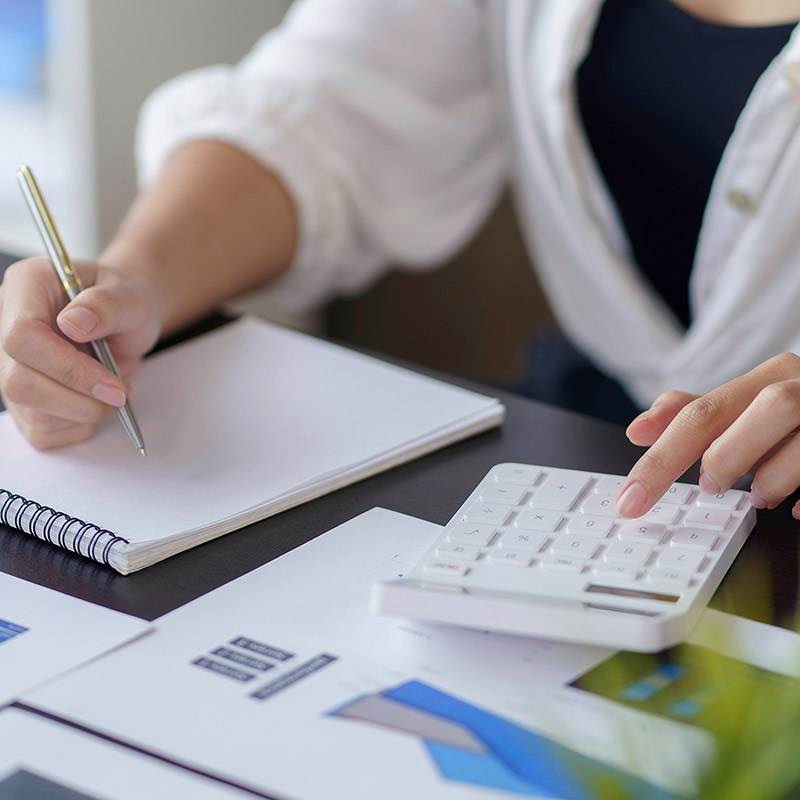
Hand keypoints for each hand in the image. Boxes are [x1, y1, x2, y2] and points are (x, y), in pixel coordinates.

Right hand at [0, 257, 162, 448]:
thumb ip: (107, 305)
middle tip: (120, 395)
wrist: (126, 320)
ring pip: (30, 412)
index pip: (21, 336)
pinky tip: (97, 403)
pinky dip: (78, 426)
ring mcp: (8, 366)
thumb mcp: (130, 296)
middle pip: (18, 381)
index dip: (67, 368)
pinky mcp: (23, 399)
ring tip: (114, 392)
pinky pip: (42, 432)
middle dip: (77, 399)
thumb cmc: (125, 303)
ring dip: (83, 413)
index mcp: (26, 287)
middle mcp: (5, 325)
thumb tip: (74, 323)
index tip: (112, 384)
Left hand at [616, 353, 799, 518]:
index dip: (661, 459)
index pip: (702, 412)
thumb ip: (694, 414)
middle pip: (766, 409)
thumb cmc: (794, 413)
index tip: (630, 500)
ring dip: (773, 478)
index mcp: (772, 375)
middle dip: (727, 457)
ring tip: (761, 494)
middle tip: (710, 485)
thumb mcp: (745, 405)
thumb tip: (638, 429)